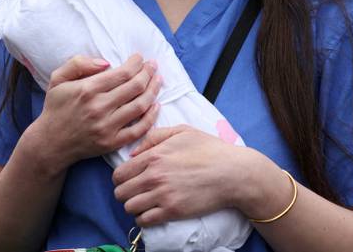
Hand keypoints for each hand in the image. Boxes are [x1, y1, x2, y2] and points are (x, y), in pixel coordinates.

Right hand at [28, 54, 162, 168]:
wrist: (50, 143)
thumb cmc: (56, 107)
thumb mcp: (58, 79)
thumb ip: (78, 63)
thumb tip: (106, 62)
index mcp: (87, 90)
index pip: (122, 73)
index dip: (136, 63)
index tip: (140, 57)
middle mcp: (99, 108)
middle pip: (135, 86)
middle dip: (148, 72)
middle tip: (153, 65)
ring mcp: (107, 127)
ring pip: (140, 105)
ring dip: (154, 90)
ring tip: (158, 79)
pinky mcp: (112, 143)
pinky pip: (139, 129)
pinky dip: (151, 116)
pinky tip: (156, 105)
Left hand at [111, 125, 253, 226]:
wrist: (232, 173)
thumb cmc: (210, 149)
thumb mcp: (183, 132)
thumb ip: (155, 137)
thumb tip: (134, 153)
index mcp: (154, 156)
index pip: (119, 173)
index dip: (121, 178)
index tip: (130, 179)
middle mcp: (154, 176)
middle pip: (120, 192)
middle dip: (125, 192)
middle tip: (137, 191)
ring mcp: (162, 195)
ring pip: (129, 208)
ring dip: (134, 206)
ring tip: (145, 202)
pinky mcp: (173, 211)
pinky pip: (144, 221)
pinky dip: (144, 218)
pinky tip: (153, 212)